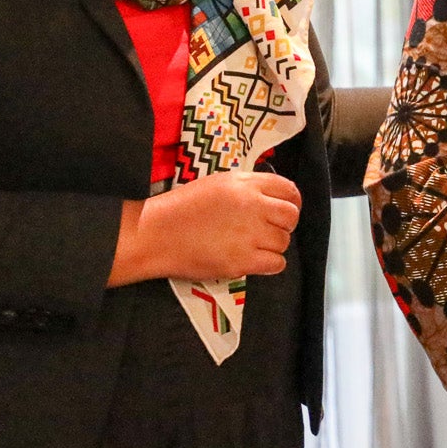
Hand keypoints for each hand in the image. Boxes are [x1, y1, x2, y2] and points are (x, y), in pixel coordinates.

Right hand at [112, 169, 302, 285]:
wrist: (155, 233)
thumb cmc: (181, 207)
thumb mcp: (218, 183)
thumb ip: (248, 187)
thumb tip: (272, 196)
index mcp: (245, 184)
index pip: (288, 189)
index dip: (290, 201)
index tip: (282, 210)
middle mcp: (252, 206)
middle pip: (291, 216)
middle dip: (284, 224)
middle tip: (268, 230)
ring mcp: (249, 235)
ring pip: (284, 241)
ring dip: (273, 245)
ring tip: (253, 246)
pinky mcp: (242, 261)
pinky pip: (277, 264)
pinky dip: (270, 264)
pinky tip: (254, 260)